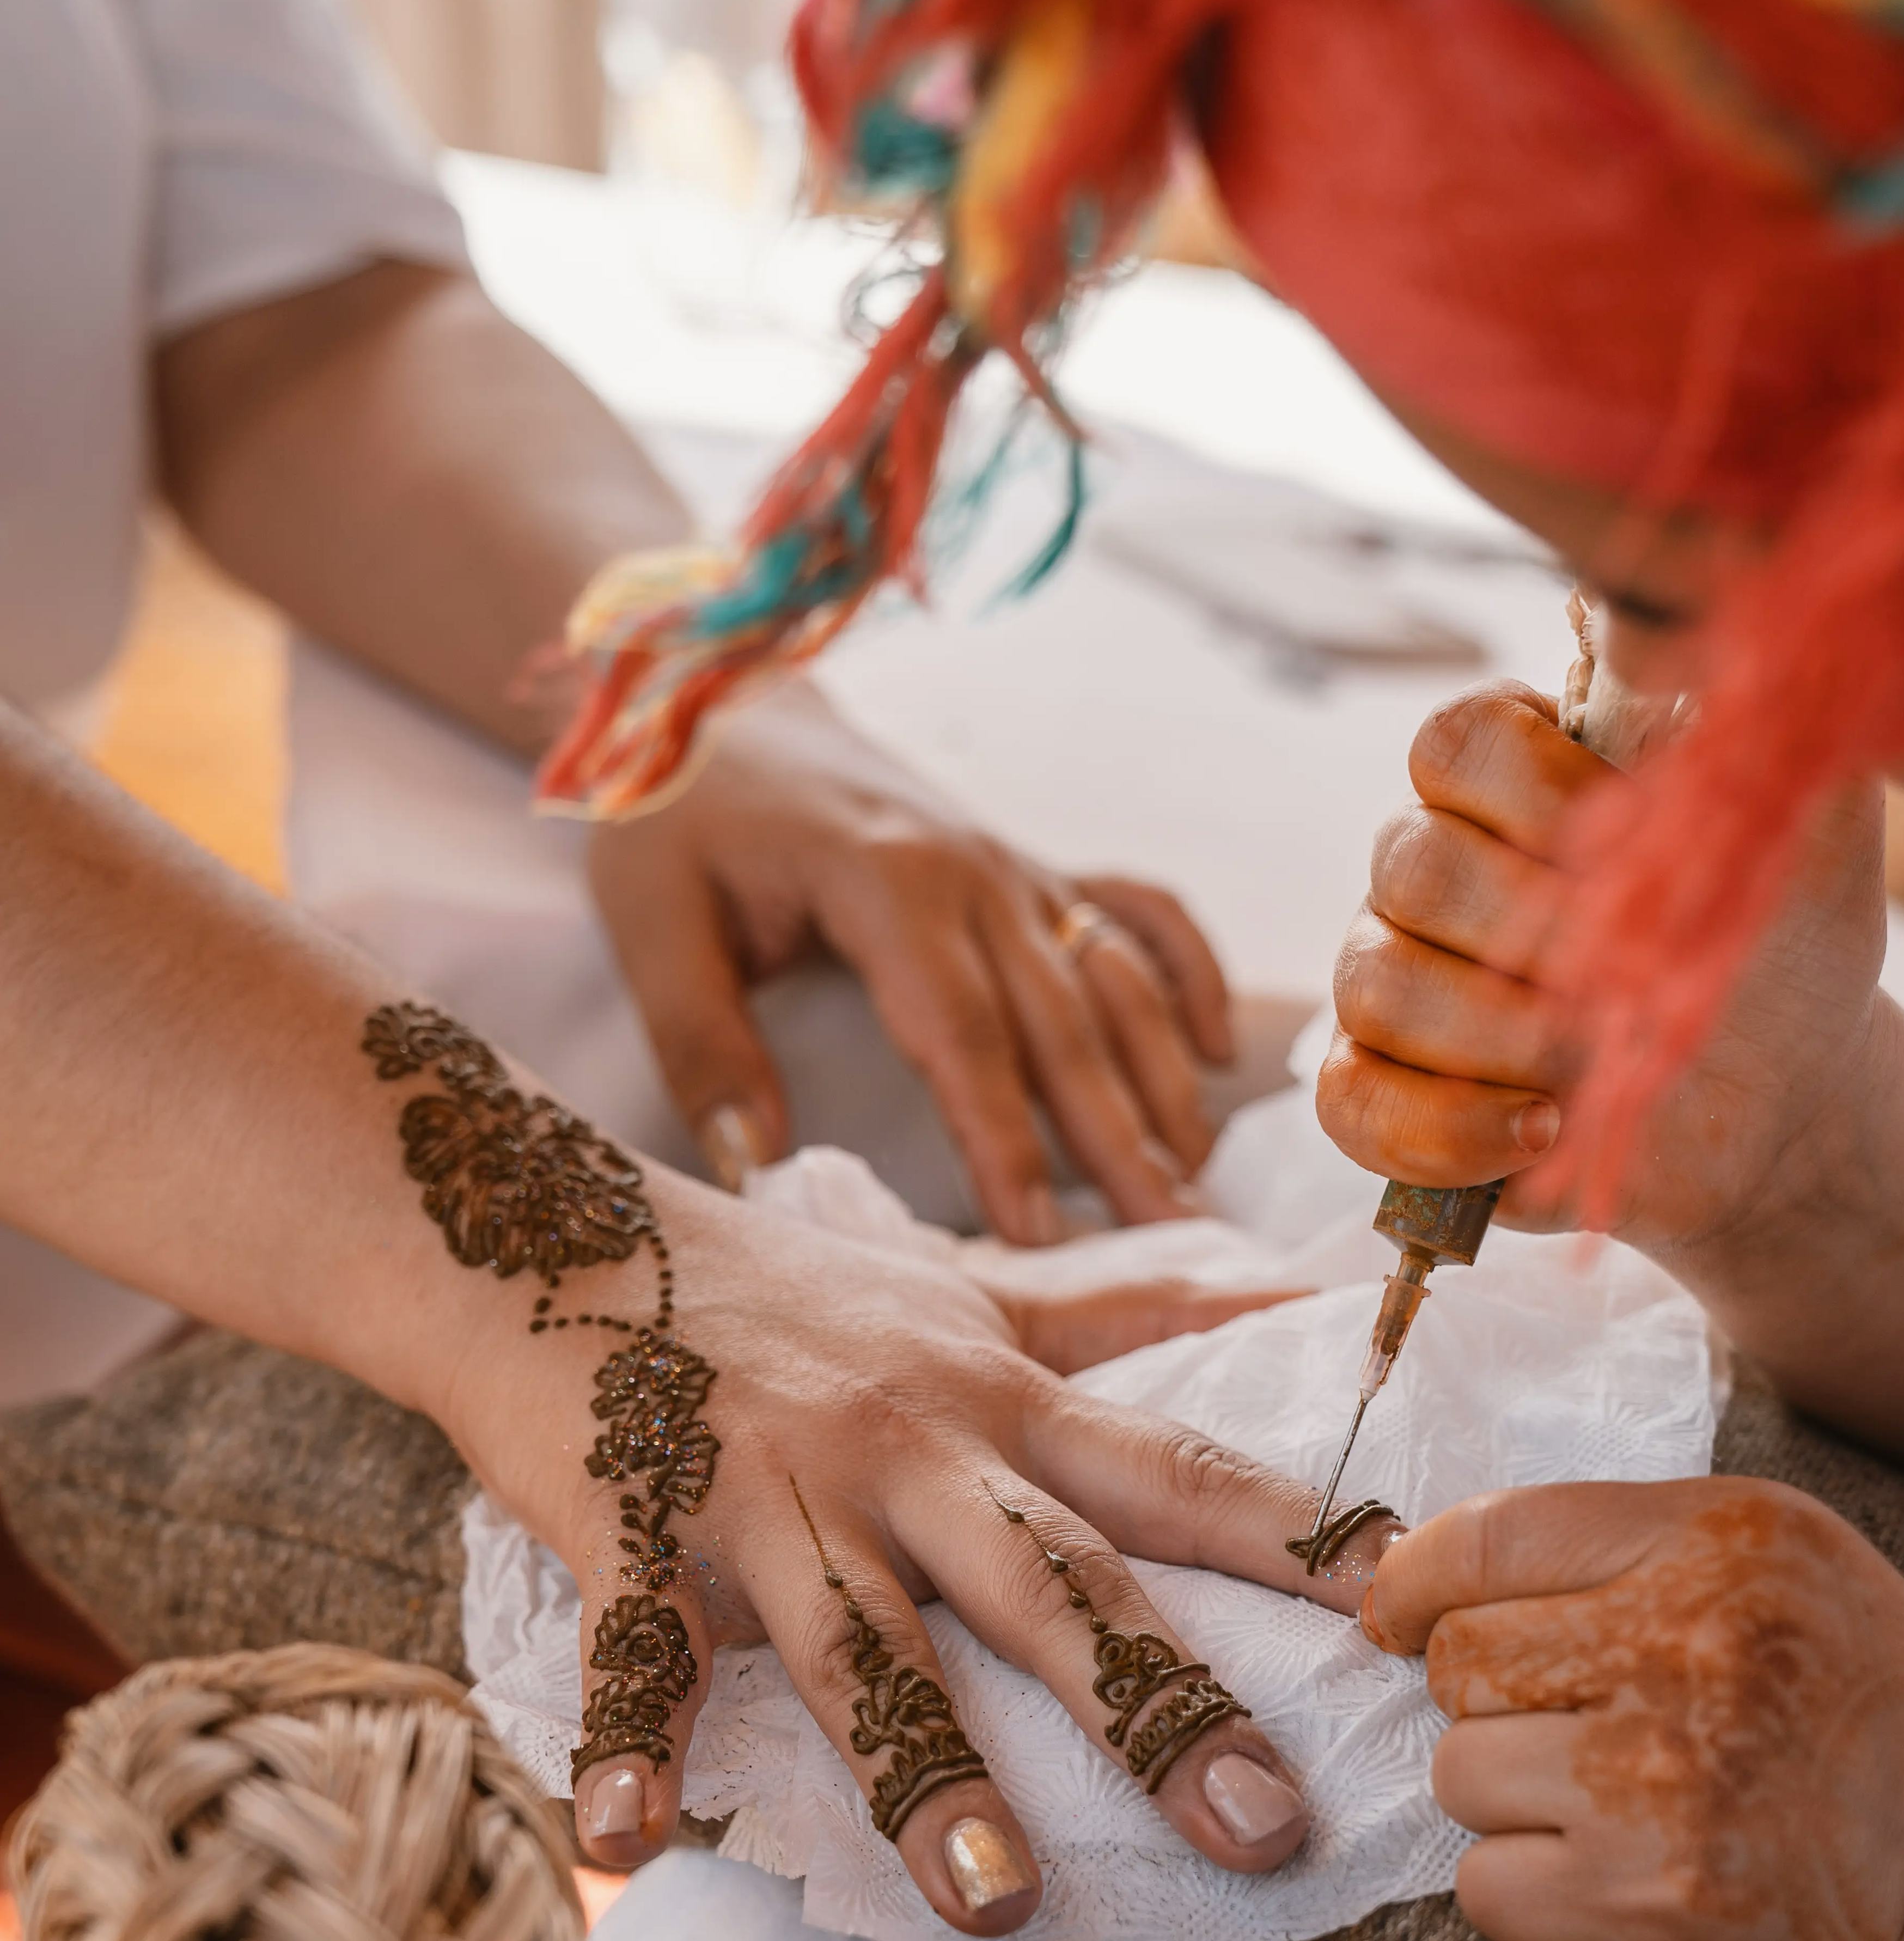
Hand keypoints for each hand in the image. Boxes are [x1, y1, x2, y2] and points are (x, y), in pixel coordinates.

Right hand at [434, 1168, 1389, 1929]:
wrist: (545, 1233)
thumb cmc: (785, 1294)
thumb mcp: (973, 1294)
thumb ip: (1131, 1309)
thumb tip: (1297, 1292)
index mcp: (995, 1408)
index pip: (1172, 1476)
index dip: (1295, 1538)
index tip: (1410, 1608)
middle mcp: (902, 1454)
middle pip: (1048, 1587)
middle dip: (1157, 1709)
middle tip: (1261, 1830)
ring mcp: (766, 1497)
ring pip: (862, 1645)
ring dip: (928, 1773)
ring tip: (997, 1905)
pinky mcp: (628, 1527)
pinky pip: (635, 1648)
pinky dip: (626, 1744)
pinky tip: (631, 1842)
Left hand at [588, 679, 1232, 1241]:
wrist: (718, 697)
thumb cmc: (678, 815)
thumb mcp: (651, 924)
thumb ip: (702, 1046)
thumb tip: (757, 1164)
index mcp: (887, 881)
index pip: (964, 1033)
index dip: (1004, 1138)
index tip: (1034, 1233)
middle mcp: (975, 871)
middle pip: (1066, 1023)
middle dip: (1118, 1139)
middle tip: (1167, 1243)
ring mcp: (1015, 865)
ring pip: (1116, 980)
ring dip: (1163, 1082)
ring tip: (1195, 1182)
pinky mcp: (1030, 866)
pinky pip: (1139, 912)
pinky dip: (1188, 974)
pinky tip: (1215, 1053)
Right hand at [1314, 683, 1888, 1262]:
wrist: (1788, 1097)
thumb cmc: (1787, 949)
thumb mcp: (1813, 825)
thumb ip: (1776, 720)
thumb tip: (1728, 622)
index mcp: (1517, 780)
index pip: (1452, 741)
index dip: (1526, 791)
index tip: (1624, 844)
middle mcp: (1436, 867)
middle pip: (1407, 863)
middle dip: (1522, 930)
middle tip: (1616, 976)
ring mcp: (1398, 981)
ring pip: (1374, 984)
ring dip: (1490, 1034)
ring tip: (1582, 1064)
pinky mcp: (1388, 1095)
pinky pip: (1351, 1103)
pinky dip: (1444, 1127)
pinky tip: (1539, 1130)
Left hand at [1364, 1476, 1903, 1940]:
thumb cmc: (1874, 1719)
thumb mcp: (1778, 1575)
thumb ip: (1616, 1556)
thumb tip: (1412, 1580)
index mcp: (1723, 1542)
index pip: (1488, 1537)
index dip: (1410, 1583)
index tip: (1394, 1619)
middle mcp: (1694, 1644)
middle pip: (1460, 1663)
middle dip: (1498, 1708)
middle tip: (1590, 1742)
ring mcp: (1666, 1780)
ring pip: (1461, 1776)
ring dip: (1518, 1808)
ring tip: (1626, 1819)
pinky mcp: (1649, 1903)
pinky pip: (1486, 1887)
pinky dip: (1534, 1901)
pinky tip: (1624, 1892)